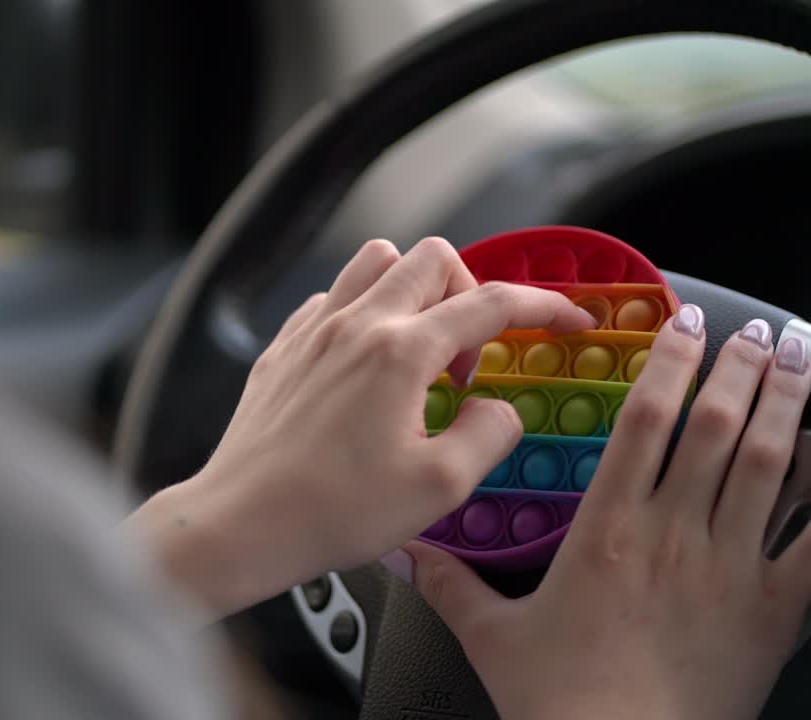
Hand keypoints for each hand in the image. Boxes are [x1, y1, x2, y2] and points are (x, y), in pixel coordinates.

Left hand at [122, 237, 594, 618]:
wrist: (240, 524)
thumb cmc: (334, 511)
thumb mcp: (439, 488)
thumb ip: (488, 435)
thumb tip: (497, 409)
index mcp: (400, 352)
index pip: (492, 303)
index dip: (543, 307)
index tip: (569, 320)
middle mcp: (356, 324)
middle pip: (432, 259)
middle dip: (470, 294)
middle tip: (469, 361)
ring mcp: (313, 331)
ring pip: (376, 262)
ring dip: (413, 291)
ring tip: (419, 352)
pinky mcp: (282, 349)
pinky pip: (333, 299)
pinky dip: (363, 314)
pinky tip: (365, 365)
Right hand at [402, 308, 810, 719]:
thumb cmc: (566, 703)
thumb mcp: (495, 637)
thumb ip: (452, 585)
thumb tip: (405, 554)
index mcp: (609, 529)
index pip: (645, 421)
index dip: (669, 363)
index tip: (685, 325)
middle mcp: (675, 534)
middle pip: (715, 427)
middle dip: (737, 367)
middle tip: (751, 331)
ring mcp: (731, 567)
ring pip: (767, 465)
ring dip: (784, 403)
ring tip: (796, 360)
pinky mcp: (774, 608)